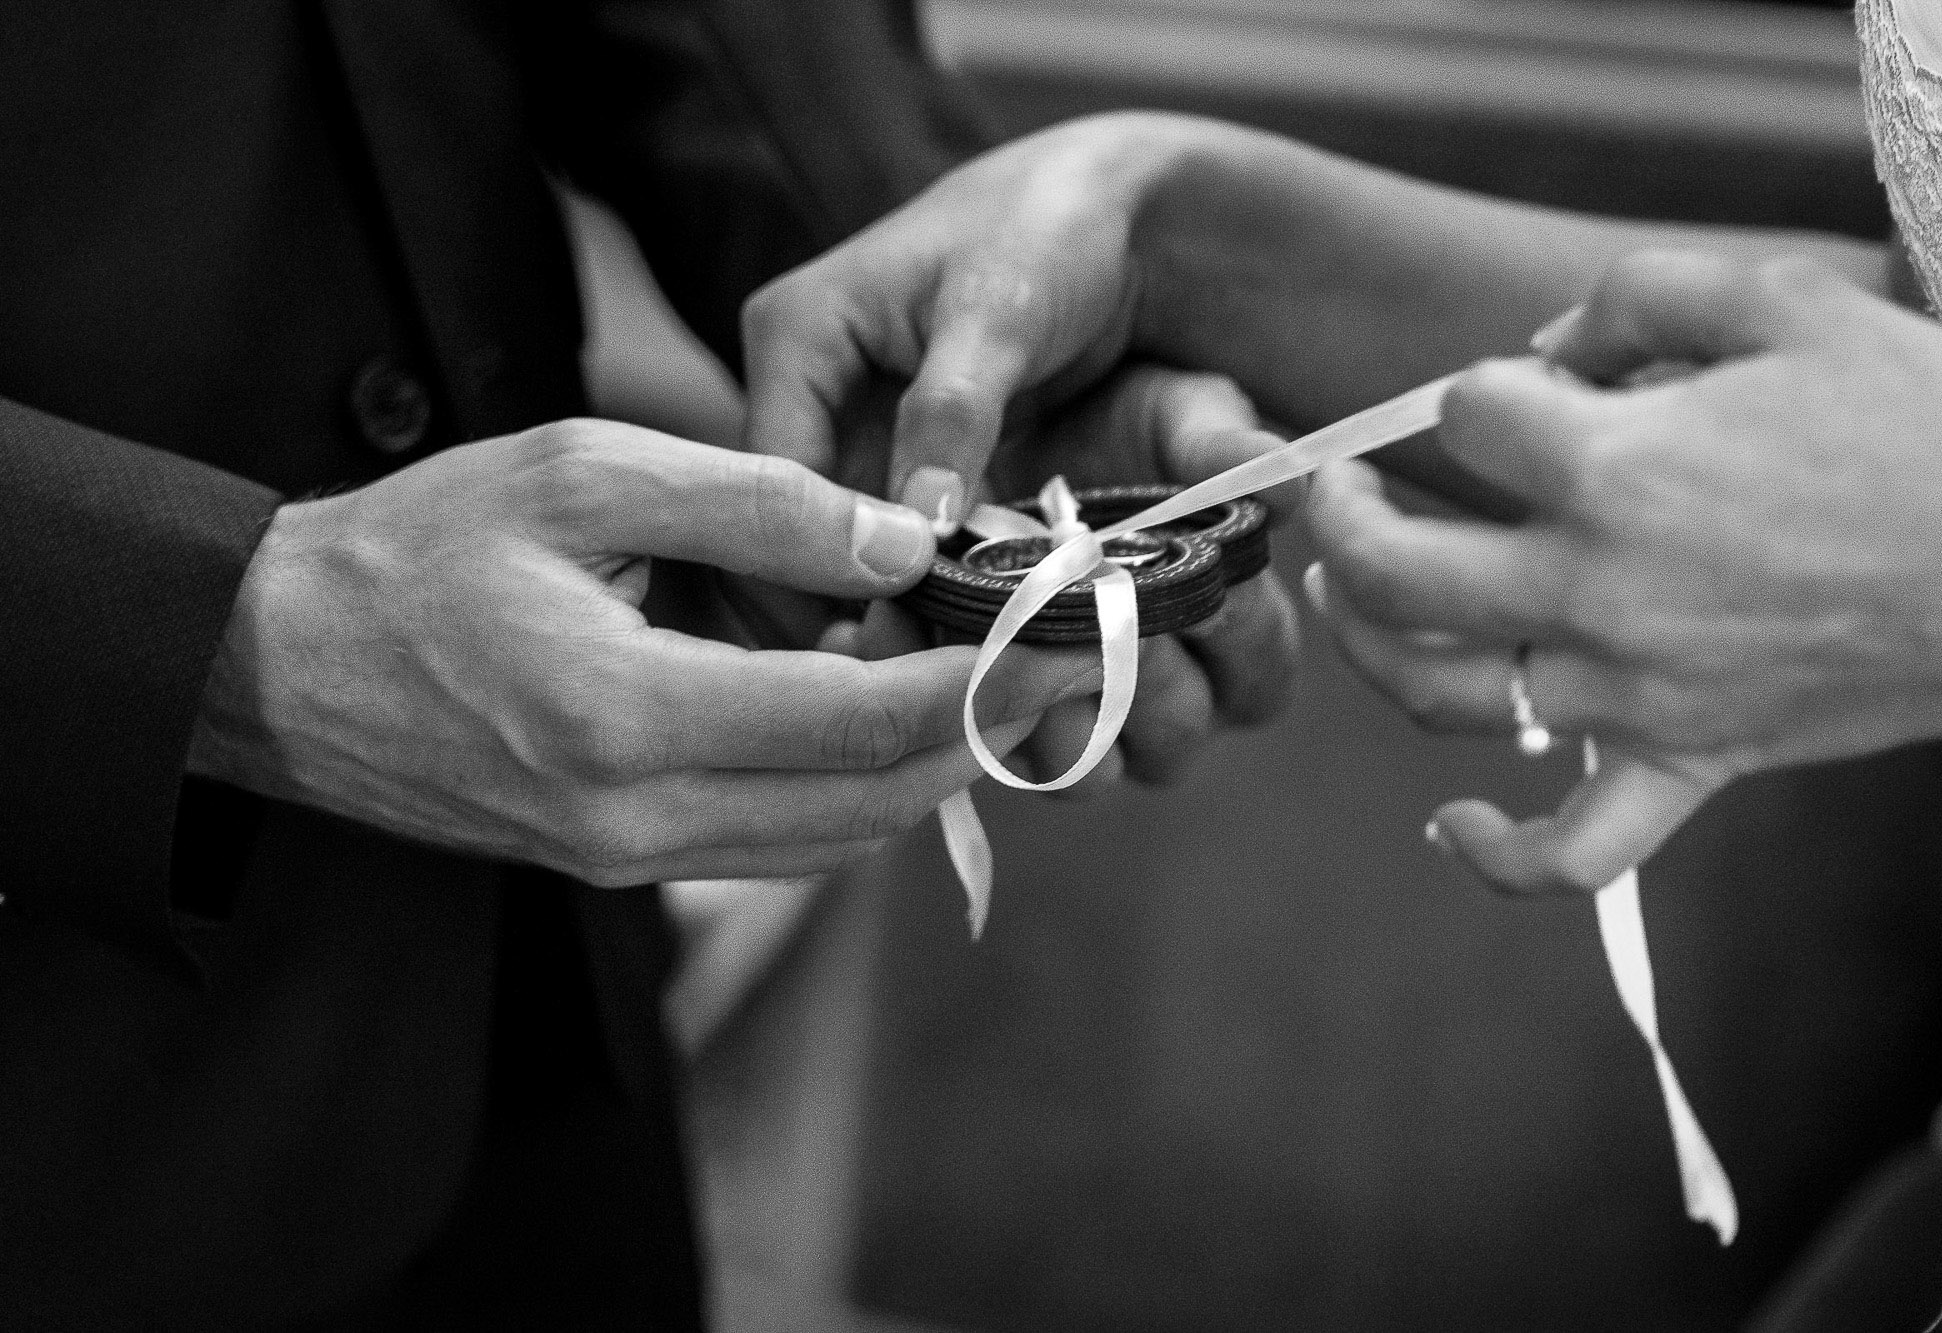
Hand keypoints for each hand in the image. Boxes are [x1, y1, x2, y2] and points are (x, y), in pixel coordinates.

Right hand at [187, 419, 1100, 884]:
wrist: (278, 664)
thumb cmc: (418, 548)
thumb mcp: (584, 473)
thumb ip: (757, 504)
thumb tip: (902, 545)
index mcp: (626, 714)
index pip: (859, 723)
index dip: (979, 683)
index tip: (1061, 633)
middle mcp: (635, 820)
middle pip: (871, 804)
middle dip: (983, 734)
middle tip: (1062, 661)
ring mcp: (624, 860)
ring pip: (835, 841)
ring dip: (928, 769)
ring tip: (995, 683)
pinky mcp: (615, 865)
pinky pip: (776, 843)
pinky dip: (853, 790)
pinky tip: (889, 719)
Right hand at [742, 120, 1302, 793]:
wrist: (1114, 211)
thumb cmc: (1051, 231)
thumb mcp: (1000, 312)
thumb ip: (955, 413)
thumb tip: (917, 531)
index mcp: (794, 336)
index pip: (772, 484)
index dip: (816, 568)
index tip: (879, 648)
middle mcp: (804, 392)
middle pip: (795, 533)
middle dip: (850, 609)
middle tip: (910, 690)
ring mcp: (850, 436)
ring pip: (843, 557)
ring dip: (891, 615)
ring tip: (941, 685)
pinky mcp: (899, 469)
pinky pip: (896, 553)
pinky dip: (928, 599)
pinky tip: (963, 652)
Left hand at [1304, 251, 1941, 891]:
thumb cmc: (1919, 421)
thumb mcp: (1784, 299)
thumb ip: (1638, 295)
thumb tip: (1546, 347)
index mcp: (1614, 471)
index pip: (1467, 417)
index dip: (1484, 388)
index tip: (1528, 388)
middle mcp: (1596, 592)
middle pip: (1393, 570)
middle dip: (1340, 516)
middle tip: (1334, 487)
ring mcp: (1631, 694)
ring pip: (1441, 695)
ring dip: (1368, 646)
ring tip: (1344, 595)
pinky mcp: (1685, 764)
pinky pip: (1572, 851)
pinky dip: (1499, 854)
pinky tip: (1449, 828)